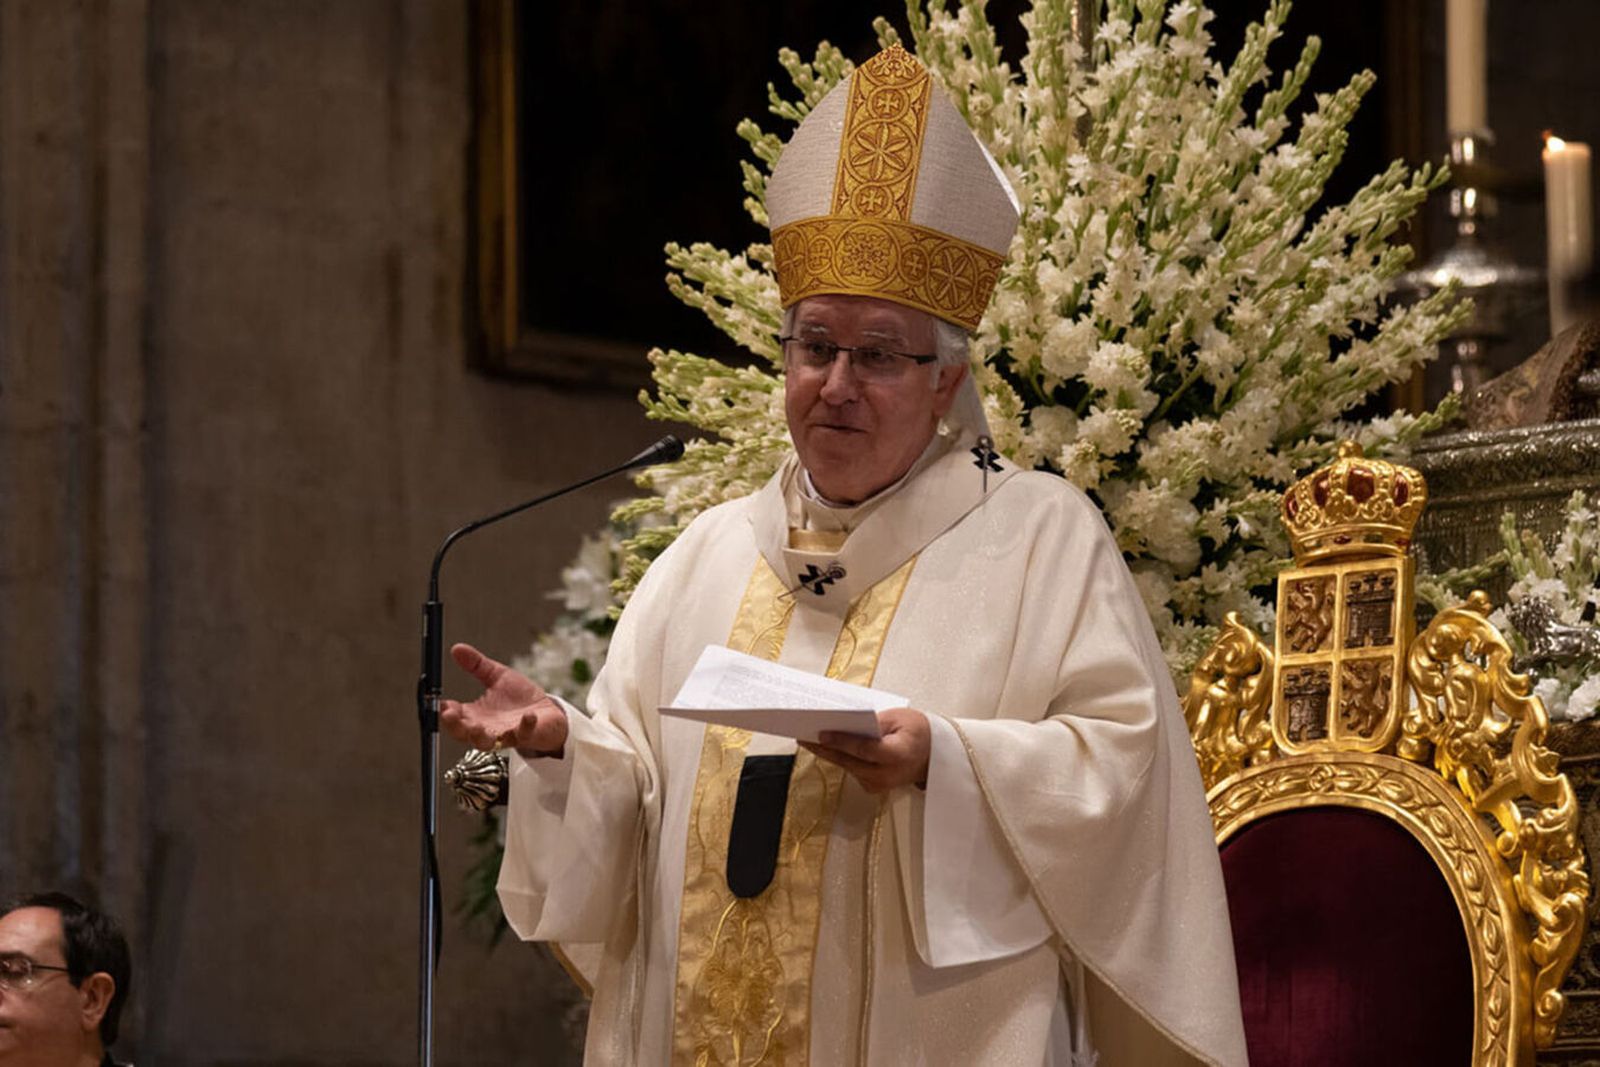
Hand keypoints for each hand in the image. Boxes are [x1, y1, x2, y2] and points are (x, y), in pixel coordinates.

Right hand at [438, 643, 567, 757]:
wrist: (547, 712)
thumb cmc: (519, 698)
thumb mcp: (497, 676)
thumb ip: (477, 665)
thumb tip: (457, 648)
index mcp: (476, 715)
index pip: (454, 717)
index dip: (445, 712)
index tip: (441, 703)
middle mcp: (486, 728)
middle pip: (463, 734)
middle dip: (454, 726)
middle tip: (448, 715)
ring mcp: (505, 734)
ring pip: (486, 742)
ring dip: (479, 736)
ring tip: (476, 727)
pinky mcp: (526, 734)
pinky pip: (524, 734)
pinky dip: (526, 726)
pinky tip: (528, 716)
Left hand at [801, 707, 930, 794]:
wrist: (933, 755)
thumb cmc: (918, 731)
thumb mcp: (900, 717)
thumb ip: (874, 722)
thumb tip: (846, 723)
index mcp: (898, 755)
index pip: (865, 749)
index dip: (842, 742)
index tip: (822, 733)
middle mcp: (887, 775)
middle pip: (849, 761)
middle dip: (825, 748)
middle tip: (802, 735)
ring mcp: (880, 784)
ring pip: (847, 767)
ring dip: (828, 754)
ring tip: (807, 738)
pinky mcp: (873, 787)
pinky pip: (851, 770)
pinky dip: (839, 758)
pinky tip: (825, 746)